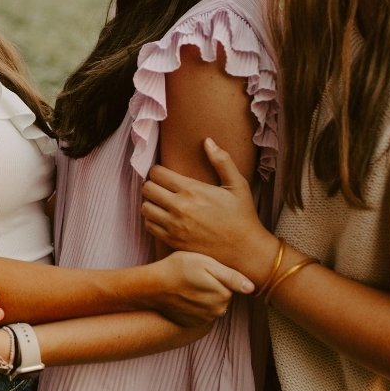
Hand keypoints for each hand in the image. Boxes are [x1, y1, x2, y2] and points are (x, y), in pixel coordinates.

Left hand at [143, 139, 272, 277]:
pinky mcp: (172, 242)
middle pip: (147, 188)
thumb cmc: (242, 215)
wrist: (244, 250)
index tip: (164, 173)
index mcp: (192, 190)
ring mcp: (174, 226)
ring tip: (161, 201)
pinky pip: (149, 226)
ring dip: (150, 202)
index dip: (158, 170)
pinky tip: (163, 217)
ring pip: (144, 208)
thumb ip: (222, 161)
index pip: (157, 173)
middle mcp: (179, 208)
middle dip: (152, 184)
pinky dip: (152, 219)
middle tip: (161, 187)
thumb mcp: (237, 185)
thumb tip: (208, 141)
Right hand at [150, 248, 253, 323]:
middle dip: (212, 287)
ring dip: (203, 297)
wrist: (152, 286)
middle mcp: (216, 312)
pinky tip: (183, 297)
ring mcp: (203, 320)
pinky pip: (200, 314)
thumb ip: (231, 277)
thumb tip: (252, 288)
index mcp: (223, 295)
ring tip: (188, 286)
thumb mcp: (207, 264)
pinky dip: (194, 307)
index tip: (204, 271)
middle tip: (195, 277)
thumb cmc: (178, 268)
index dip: (218, 276)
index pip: (230, 285)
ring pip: (211, 305)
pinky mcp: (191, 324)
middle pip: (222, 296)